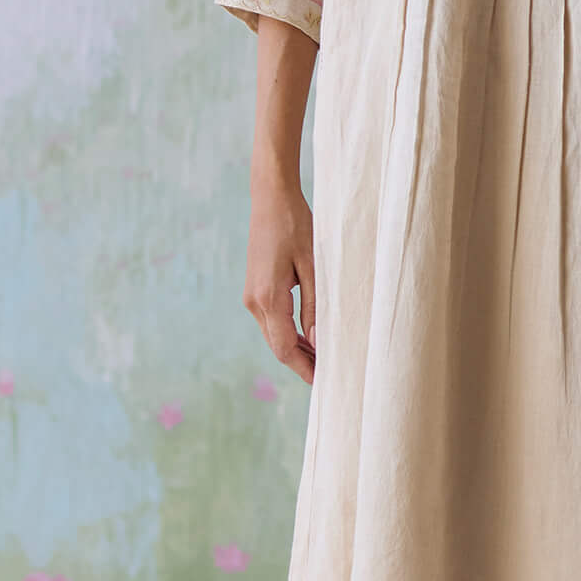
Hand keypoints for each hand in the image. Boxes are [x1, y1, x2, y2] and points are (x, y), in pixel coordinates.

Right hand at [246, 172, 318, 384]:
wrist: (271, 199)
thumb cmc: (296, 226)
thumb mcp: (314, 266)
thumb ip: (315, 307)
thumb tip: (319, 343)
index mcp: (268, 298)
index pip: (284, 348)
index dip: (304, 368)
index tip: (323, 381)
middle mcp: (254, 301)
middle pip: (277, 346)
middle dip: (301, 363)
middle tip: (329, 374)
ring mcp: (251, 296)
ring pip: (273, 335)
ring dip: (296, 349)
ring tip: (323, 358)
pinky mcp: (254, 289)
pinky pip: (271, 321)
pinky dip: (288, 333)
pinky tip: (308, 336)